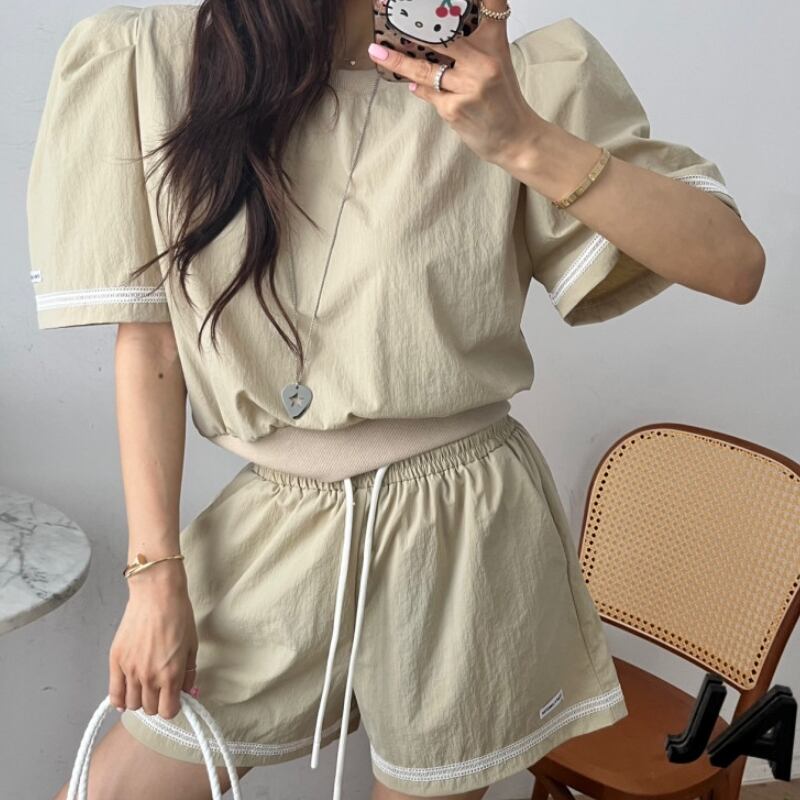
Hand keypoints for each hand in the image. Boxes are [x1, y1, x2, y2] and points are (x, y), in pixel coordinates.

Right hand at [108, 564, 198, 719]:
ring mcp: (130, 671)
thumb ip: (189, 673)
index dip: (172, 707)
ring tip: (145, 687)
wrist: (156, 595)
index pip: (168, 711)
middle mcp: (149, 677)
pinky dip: (120, 700)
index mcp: (171, 674)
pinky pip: (114, 694)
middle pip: (150, 710)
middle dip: (157, 703)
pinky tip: (126, 695)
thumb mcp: (192, 646)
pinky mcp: (115, 661)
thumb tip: (186, 691)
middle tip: (161, 690)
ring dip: (140, 700)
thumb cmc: (178, 616)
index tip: (174, 699)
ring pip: (132, 705)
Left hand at [367, 0, 543, 168]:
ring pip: (425, 69)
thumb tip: (435, 31)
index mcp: (493, 44)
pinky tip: (412, 86)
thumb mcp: (496, 61)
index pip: (487, 6)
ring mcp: (467, 87)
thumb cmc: (502, 98)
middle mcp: (482, 62)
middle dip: (414, 26)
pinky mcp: (454, 109)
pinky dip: (419, 89)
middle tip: (389, 16)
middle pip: (440, 37)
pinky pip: (428, 93)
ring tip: (377, 52)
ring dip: (398, 61)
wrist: (514, 139)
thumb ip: (474, 43)